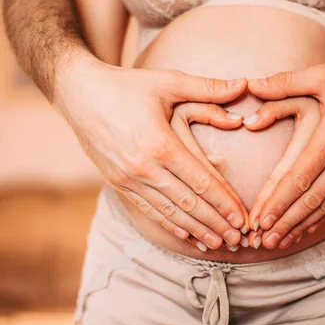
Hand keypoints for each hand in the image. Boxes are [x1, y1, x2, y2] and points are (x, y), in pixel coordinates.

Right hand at [55, 57, 247, 248]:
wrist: (79, 93)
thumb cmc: (128, 85)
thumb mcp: (169, 81)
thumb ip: (209, 88)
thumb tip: (244, 84)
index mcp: (160, 144)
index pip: (201, 182)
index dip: (224, 202)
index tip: (243, 217)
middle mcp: (144, 167)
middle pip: (188, 203)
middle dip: (216, 223)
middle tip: (239, 238)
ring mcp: (128, 178)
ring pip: (169, 212)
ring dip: (196, 229)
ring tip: (218, 243)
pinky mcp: (117, 183)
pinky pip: (148, 210)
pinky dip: (169, 224)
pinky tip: (186, 234)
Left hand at [246, 54, 324, 248]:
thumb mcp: (324, 75)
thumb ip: (285, 82)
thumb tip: (252, 84)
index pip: (299, 177)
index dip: (278, 201)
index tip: (260, 219)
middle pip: (311, 199)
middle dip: (285, 222)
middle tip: (264, 241)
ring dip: (301, 225)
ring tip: (281, 242)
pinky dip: (321, 216)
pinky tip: (307, 227)